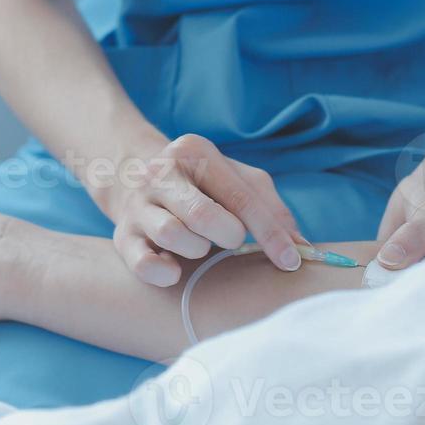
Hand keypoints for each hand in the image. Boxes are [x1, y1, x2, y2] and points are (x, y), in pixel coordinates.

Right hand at [102, 133, 303, 286]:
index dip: (270, 233)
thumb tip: (302, 246)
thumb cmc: (200, 185)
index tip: (291, 261)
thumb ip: (270, 208)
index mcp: (195, 152)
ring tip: (199, 245)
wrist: (133, 179)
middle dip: (228, 236)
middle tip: (229, 237)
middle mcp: (161, 173)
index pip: (241, 197)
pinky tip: (175, 268)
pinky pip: (144, 263)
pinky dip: (165, 272)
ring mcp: (138, 204)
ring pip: (174, 236)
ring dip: (197, 250)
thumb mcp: (236, 180)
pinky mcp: (122, 236)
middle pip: (205, 216)